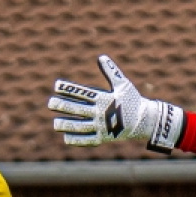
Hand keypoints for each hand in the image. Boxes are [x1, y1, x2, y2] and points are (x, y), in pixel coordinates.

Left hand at [48, 55, 184, 153]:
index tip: (56, 85)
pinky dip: (77, 139)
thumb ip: (111, 71)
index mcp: (104, 98)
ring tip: (55, 123)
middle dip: (62, 106)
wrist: (145, 121)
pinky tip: (66, 137)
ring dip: (66, 124)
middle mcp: (101, 113)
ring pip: (80, 126)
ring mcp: (102, 127)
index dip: (68, 88)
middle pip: (77, 109)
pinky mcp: (104, 138)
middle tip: (50, 103)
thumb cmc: (132, 101)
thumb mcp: (123, 84)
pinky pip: (88, 140)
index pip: (82, 92)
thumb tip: (101, 57)